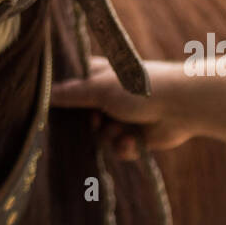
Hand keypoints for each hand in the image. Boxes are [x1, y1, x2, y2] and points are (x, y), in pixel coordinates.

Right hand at [52, 57, 197, 157]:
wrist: (181, 106)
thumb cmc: (139, 87)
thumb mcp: (99, 88)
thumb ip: (72, 94)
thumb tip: (44, 93)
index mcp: (98, 75)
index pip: (71, 86)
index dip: (62, 99)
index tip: (54, 109)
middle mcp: (108, 95)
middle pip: (83, 117)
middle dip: (90, 124)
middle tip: (96, 121)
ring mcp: (121, 116)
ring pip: (100, 137)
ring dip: (110, 136)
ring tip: (122, 130)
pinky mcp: (134, 136)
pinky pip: (117, 148)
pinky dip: (125, 147)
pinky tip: (133, 142)